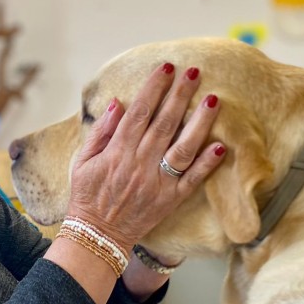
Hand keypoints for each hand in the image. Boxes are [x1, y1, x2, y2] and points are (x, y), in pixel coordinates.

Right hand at [66, 62, 224, 251]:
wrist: (97, 235)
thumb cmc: (88, 196)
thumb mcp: (82, 161)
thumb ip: (100, 132)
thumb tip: (118, 103)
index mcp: (118, 152)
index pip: (139, 112)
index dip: (154, 88)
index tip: (166, 68)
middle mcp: (140, 164)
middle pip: (164, 123)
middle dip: (180, 95)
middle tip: (194, 71)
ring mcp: (157, 183)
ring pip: (183, 147)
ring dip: (199, 122)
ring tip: (213, 99)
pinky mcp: (170, 200)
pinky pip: (192, 180)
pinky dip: (207, 163)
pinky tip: (221, 145)